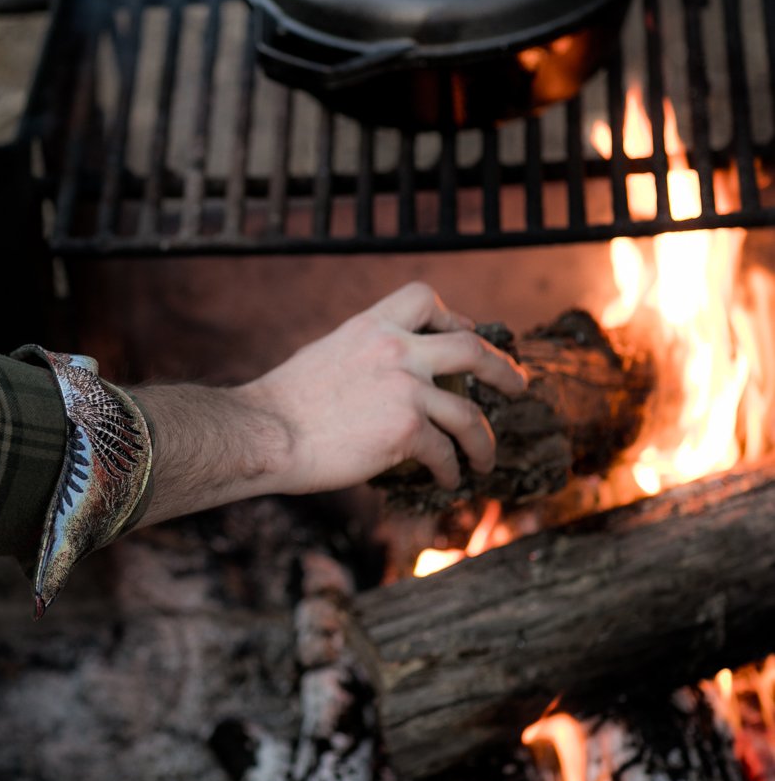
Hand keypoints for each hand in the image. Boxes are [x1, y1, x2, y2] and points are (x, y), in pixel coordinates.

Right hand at [234, 281, 527, 493]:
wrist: (265, 433)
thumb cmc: (282, 405)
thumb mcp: (323, 356)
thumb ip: (359, 355)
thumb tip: (377, 375)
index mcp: (369, 327)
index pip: (424, 300)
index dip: (453, 317)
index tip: (464, 334)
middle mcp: (394, 350)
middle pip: (472, 348)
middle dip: (502, 370)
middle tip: (516, 386)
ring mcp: (405, 389)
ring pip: (470, 412)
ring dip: (484, 440)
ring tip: (485, 458)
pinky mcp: (406, 430)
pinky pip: (446, 452)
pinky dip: (452, 469)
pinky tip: (448, 480)